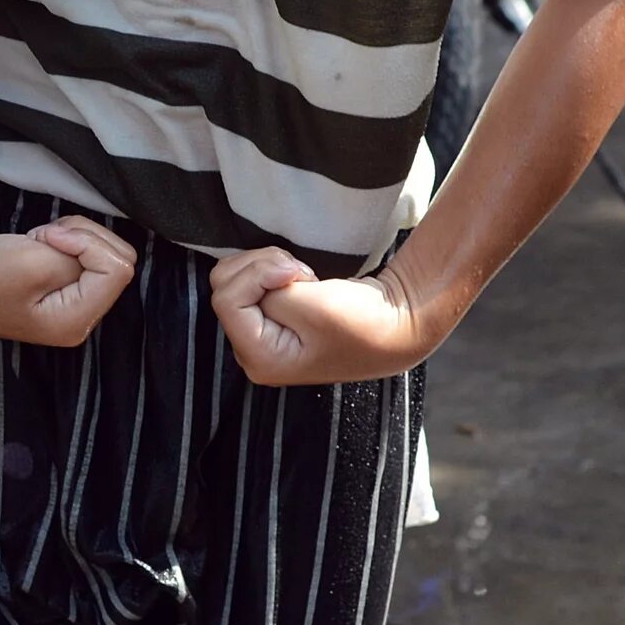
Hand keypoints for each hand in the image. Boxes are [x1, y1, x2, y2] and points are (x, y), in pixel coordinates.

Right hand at [0, 215, 135, 346]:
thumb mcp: (38, 261)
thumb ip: (82, 257)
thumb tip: (96, 252)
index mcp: (76, 322)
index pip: (118, 269)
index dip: (87, 242)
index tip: (48, 238)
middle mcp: (77, 319)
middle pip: (114, 260)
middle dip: (83, 238)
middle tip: (42, 238)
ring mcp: (64, 305)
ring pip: (98, 255)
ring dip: (69, 237)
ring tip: (34, 242)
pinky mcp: (52, 289)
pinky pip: (78, 257)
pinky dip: (61, 242)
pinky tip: (33, 246)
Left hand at [210, 248, 439, 385]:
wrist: (400, 322)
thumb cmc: (361, 321)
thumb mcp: (307, 304)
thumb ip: (264, 289)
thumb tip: (246, 277)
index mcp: (259, 359)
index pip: (226, 300)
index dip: (256, 274)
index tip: (298, 274)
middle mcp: (253, 352)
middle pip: (225, 285)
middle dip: (260, 267)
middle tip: (302, 275)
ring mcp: (261, 335)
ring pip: (235, 277)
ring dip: (269, 266)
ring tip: (306, 280)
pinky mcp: (271, 318)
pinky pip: (251, 280)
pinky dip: (274, 270)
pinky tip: (303, 282)